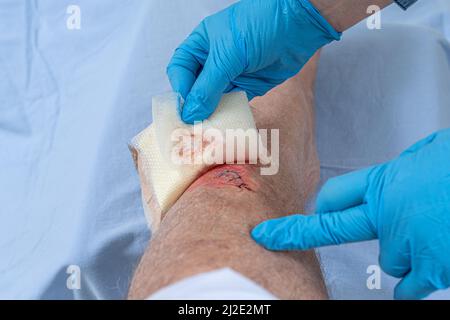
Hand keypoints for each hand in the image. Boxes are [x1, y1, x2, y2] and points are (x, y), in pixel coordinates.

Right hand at [167, 0, 339, 123]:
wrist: (298, 25)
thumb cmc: (258, 27)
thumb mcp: (226, 56)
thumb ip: (207, 87)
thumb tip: (190, 113)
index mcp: (201, 44)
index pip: (180, 70)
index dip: (181, 89)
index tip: (184, 110)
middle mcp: (213, 61)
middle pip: (195, 88)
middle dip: (194, 106)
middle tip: (193, 127)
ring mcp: (231, 74)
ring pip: (213, 99)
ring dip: (210, 113)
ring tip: (207, 130)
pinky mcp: (248, 87)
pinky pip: (232, 104)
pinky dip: (229, 114)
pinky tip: (226, 125)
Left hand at [252, 129, 449, 299]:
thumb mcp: (430, 153)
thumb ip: (406, 169)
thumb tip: (402, 175)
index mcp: (386, 181)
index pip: (334, 196)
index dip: (316, 208)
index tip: (288, 214)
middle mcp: (386, 213)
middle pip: (334, 229)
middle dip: (296, 233)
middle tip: (270, 236)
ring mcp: (406, 241)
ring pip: (390, 258)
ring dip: (405, 251)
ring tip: (435, 232)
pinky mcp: (432, 266)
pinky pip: (410, 286)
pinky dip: (416, 284)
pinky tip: (427, 272)